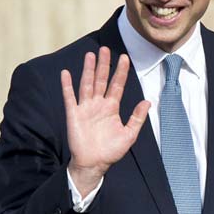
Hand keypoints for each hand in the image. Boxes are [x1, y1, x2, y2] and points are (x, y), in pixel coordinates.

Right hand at [61, 47, 150, 196]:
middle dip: (104, 65)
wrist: (93, 164)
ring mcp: (85, 108)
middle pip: (101, 80)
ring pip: (87, 84)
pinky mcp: (74, 114)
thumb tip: (148, 101)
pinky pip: (70, 97)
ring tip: (90, 55)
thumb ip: (137, 118)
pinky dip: (67, 86)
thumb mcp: (129, 135)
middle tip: (105, 49)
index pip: (117, 85)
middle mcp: (98, 104)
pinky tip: (66, 73)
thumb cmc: (111, 151)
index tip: (124, 58)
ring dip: (88, 70)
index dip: (121, 72)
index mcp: (112, 108)